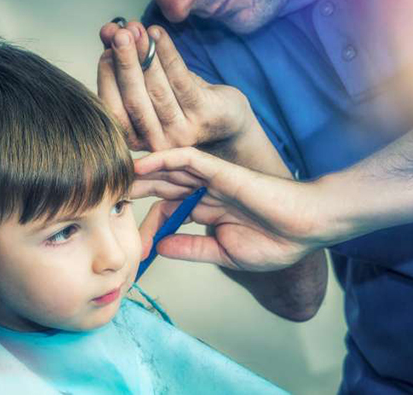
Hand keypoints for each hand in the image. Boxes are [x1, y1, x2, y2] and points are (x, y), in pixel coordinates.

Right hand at [98, 21, 252, 151]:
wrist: (225, 125)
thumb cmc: (180, 105)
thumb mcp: (150, 87)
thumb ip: (125, 63)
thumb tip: (108, 31)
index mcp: (136, 140)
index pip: (113, 110)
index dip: (107, 77)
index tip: (106, 47)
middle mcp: (157, 142)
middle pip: (134, 100)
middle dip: (125, 64)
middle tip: (119, 34)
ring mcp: (182, 132)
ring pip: (158, 90)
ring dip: (145, 56)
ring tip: (136, 29)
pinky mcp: (203, 115)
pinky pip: (181, 80)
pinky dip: (167, 55)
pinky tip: (158, 34)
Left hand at [133, 147, 333, 271]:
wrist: (306, 230)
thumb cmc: (273, 243)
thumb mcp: (222, 252)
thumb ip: (191, 248)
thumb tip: (160, 248)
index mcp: (205, 210)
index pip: (166, 211)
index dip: (146, 224)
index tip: (129, 242)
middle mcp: (205, 191)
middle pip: (161, 186)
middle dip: (134, 191)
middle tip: (106, 196)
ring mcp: (212, 179)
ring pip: (170, 169)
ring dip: (142, 172)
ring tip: (114, 174)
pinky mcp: (222, 170)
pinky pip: (188, 159)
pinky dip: (165, 159)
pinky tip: (142, 164)